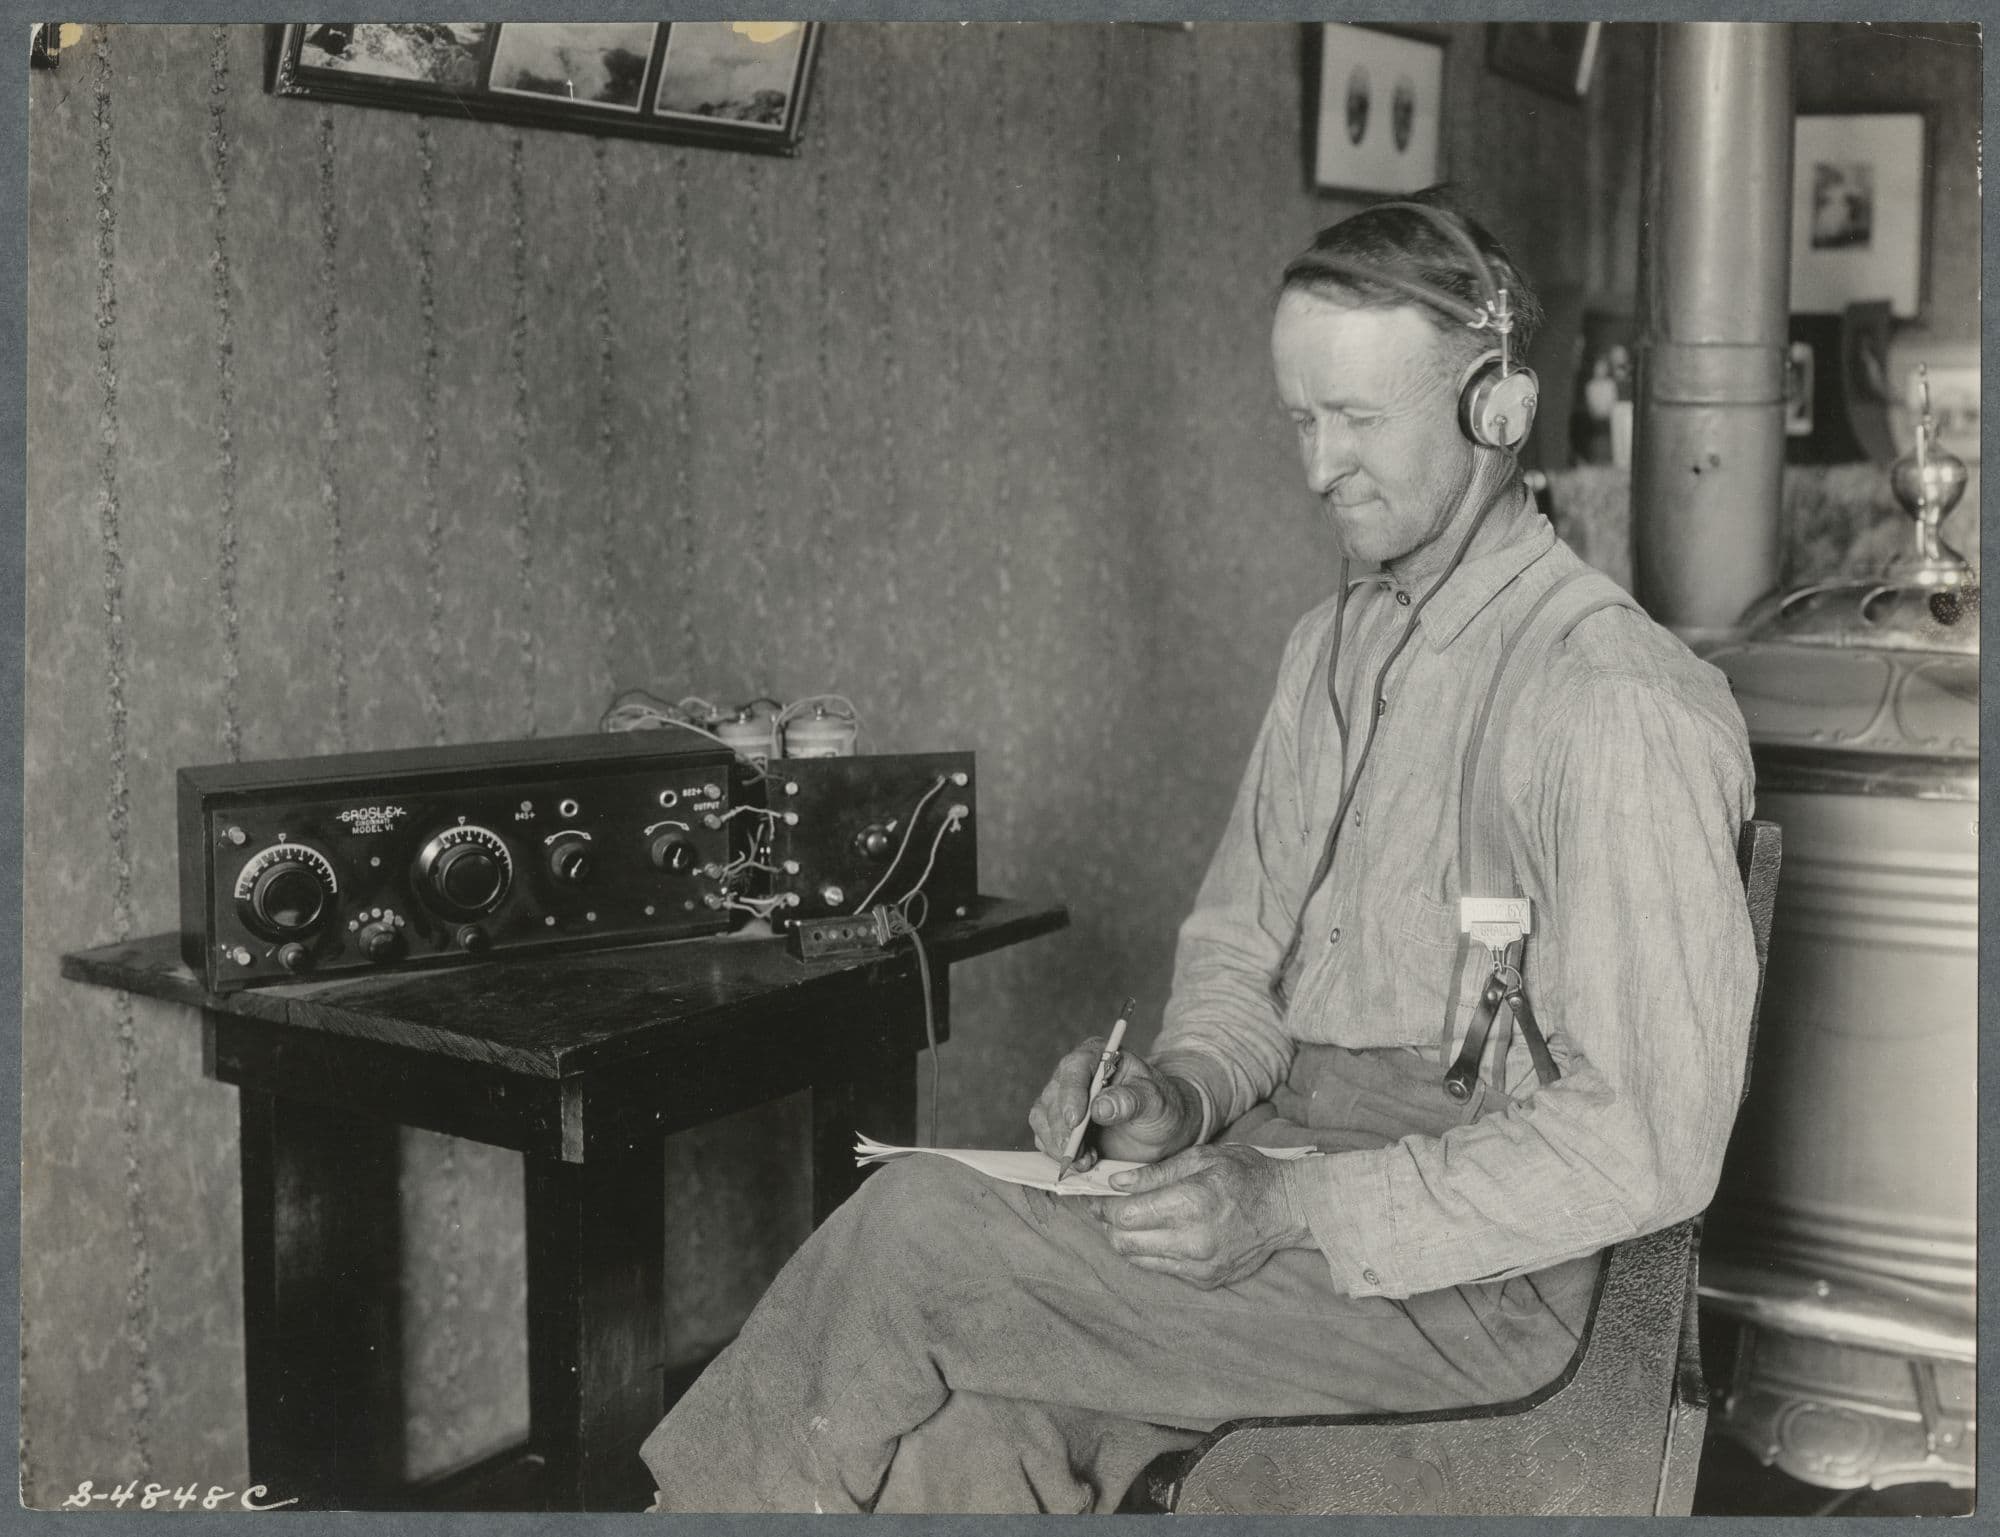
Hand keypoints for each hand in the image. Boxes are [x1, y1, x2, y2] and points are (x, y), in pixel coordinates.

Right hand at [1028, 1041, 1200, 1171]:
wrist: (1162, 1132)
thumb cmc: (1161, 1107)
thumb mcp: (1155, 1102)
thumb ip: (1130, 1101)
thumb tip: (1099, 1108)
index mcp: (1099, 1056)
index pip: (1074, 1068)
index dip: (1070, 1093)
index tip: (1075, 1120)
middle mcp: (1076, 1075)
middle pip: (1053, 1096)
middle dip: (1062, 1129)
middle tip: (1078, 1153)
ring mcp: (1064, 1100)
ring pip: (1042, 1118)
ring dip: (1058, 1144)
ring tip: (1086, 1161)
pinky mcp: (1059, 1125)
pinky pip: (1044, 1137)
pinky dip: (1057, 1153)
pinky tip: (1082, 1161)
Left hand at [1090, 1144, 1310, 1289]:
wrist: (1288, 1208)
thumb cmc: (1246, 1174)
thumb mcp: (1202, 1158)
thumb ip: (1154, 1173)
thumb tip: (1116, 1183)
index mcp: (1190, 1203)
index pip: (1125, 1215)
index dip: (1103, 1206)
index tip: (1096, 1196)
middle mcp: (1193, 1240)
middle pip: (1125, 1242)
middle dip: (1108, 1224)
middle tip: (1106, 1208)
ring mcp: (1201, 1265)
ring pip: (1139, 1259)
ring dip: (1126, 1239)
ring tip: (1130, 1219)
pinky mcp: (1206, 1279)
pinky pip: (1162, 1268)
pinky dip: (1151, 1251)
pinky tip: (1158, 1233)